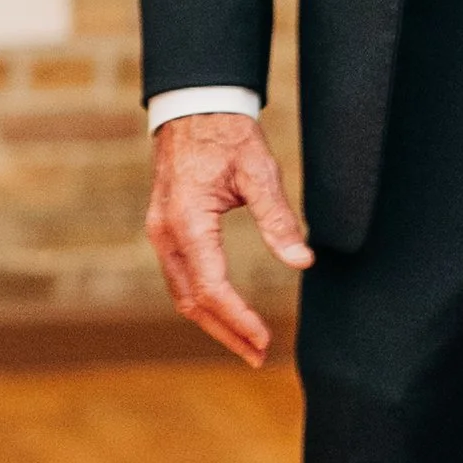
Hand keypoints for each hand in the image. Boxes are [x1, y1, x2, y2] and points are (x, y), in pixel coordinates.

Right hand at [145, 113, 312, 366]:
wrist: (192, 106)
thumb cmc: (226, 134)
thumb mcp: (260, 171)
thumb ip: (279, 218)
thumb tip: (302, 261)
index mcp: (187, 222)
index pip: (212, 287)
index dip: (239, 319)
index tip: (265, 339)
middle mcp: (166, 234)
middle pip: (192, 301)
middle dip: (226, 332)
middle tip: (260, 356)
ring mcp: (160, 233)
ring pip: (182, 293)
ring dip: (214, 322)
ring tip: (248, 344)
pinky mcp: (165, 230)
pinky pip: (180, 277)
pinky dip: (203, 301)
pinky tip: (226, 313)